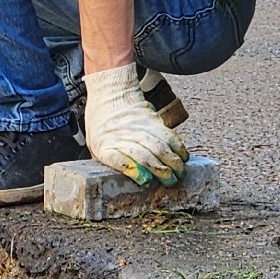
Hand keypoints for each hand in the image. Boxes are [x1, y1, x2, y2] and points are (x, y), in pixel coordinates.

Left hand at [83, 63, 187, 186]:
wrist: (110, 96)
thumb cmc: (102, 128)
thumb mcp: (96, 146)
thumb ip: (110, 163)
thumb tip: (125, 182)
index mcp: (104, 145)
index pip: (118, 159)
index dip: (134, 171)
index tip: (146, 181)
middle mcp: (123, 136)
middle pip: (145, 155)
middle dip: (161, 171)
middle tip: (170, 182)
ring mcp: (139, 127)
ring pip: (160, 146)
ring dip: (173, 162)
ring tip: (179, 173)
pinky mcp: (153, 121)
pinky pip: (170, 135)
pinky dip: (179, 148)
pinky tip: (183, 158)